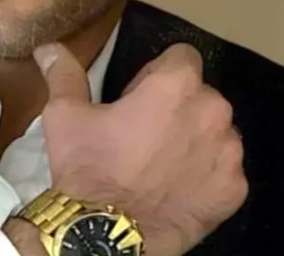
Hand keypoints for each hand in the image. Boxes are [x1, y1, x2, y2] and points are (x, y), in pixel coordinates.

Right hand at [33, 42, 247, 255]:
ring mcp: (229, 153)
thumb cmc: (87, 167)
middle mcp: (213, 111)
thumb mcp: (65, 114)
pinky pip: (224, 170)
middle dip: (178, 107)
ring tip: (160, 163)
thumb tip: (49, 48)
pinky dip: (206, 176)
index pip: (182, 57)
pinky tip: (176, 188)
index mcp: (176, 85)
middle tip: (144, 133)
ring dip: (195, 139)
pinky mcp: (235, 189)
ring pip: (216, 132)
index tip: (138, 97)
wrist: (106, 234)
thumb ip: (64, 73)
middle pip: (201, 95)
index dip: (157, 73)